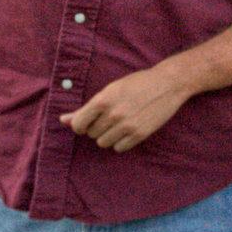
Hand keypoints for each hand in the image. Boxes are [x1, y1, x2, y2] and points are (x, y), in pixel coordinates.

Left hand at [61, 62, 192, 149]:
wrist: (168, 84)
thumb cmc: (138, 83)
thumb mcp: (111, 90)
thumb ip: (87, 108)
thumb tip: (63, 120)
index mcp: (103, 100)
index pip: (78, 124)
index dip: (81, 125)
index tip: (87, 122)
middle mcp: (113, 114)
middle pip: (92, 134)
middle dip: (97, 128)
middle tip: (110, 117)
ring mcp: (127, 125)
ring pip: (103, 142)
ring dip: (108, 136)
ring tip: (119, 124)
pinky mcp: (139, 134)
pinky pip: (119, 148)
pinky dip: (121, 142)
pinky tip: (128, 130)